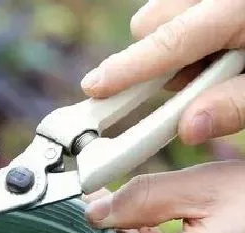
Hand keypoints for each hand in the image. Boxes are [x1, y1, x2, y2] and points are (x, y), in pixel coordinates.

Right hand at [81, 0, 244, 144]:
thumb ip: (234, 105)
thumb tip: (188, 129)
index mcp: (236, 10)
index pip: (170, 43)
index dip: (127, 69)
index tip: (94, 87)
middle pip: (150, 23)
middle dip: (152, 58)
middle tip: (188, 80)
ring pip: (156, 15)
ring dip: (166, 44)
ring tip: (207, 62)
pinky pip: (171, 10)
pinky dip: (179, 30)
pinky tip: (212, 45)